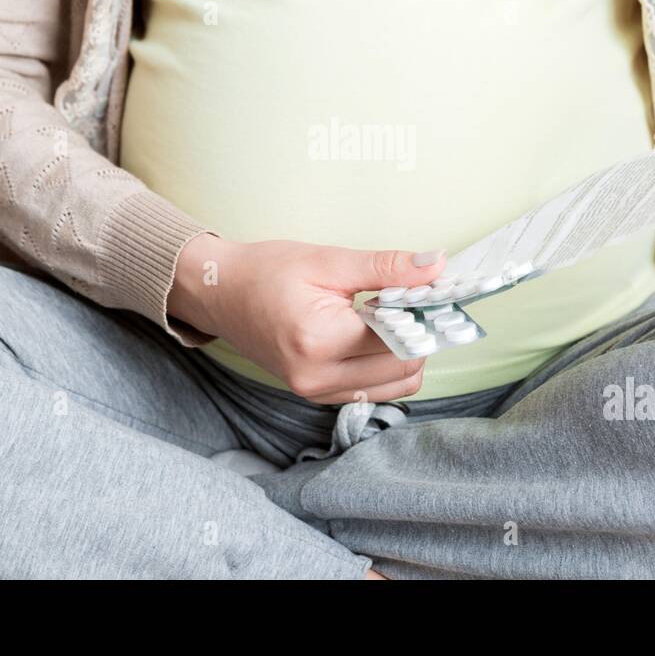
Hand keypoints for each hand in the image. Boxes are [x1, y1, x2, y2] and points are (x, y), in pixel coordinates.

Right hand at [167, 234, 445, 403]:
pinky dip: (386, 365)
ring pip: (396, 386)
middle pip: (405, 368)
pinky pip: (374, 390)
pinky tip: (374, 334)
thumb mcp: (327, 259)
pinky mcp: (318, 396)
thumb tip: (435, 266)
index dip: (424, 314)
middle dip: (419, 334)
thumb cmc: (264, 272)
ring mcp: (317, 393)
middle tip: (413, 300)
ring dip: (406, 353)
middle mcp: (318, 377)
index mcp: (319, 340)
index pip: (400, 338)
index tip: (435, 292)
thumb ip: (386, 267)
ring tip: (390, 317)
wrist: (218, 294)